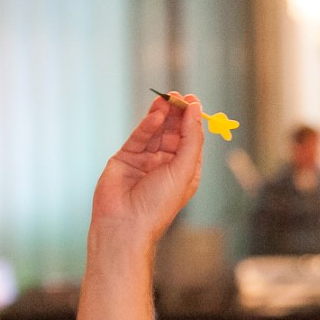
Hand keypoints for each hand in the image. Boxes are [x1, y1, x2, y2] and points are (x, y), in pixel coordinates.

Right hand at [90, 93, 204, 246]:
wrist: (124, 223)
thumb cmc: (158, 204)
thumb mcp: (184, 170)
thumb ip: (190, 139)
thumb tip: (194, 111)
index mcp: (184, 172)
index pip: (191, 140)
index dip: (192, 120)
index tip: (193, 101)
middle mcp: (165, 165)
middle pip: (173, 132)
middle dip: (176, 113)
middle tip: (178, 95)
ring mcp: (145, 161)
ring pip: (155, 132)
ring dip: (162, 114)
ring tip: (166, 98)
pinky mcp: (126, 158)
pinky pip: (139, 137)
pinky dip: (147, 125)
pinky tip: (156, 114)